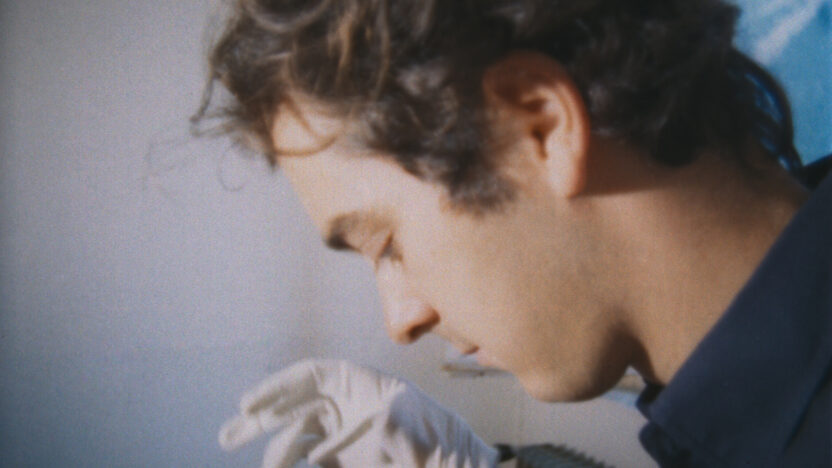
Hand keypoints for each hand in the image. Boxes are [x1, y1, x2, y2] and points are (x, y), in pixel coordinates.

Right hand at [219, 359, 497, 467]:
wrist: (454, 466)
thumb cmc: (438, 441)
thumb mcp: (413, 432)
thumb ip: (385, 427)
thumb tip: (351, 436)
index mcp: (361, 384)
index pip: (312, 375)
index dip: (278, 387)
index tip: (249, 406)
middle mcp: (349, 403)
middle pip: (297, 403)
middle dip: (262, 418)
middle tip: (226, 435)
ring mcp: (346, 430)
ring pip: (299, 433)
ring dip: (274, 448)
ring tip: (259, 466)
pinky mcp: (347, 457)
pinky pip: (311, 455)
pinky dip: (294, 460)